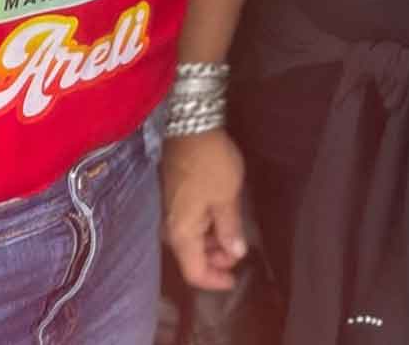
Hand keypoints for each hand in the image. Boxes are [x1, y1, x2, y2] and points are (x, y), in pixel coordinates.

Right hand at [162, 129, 247, 290]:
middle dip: (215, 261)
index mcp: (182, 233)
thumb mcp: (227, 196)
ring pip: (190, 241)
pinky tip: (221, 220)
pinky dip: (206, 229)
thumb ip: (230, 228)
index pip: (194, 272)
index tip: (234, 281)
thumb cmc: (211, 164)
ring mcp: (170, 213)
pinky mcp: (173, 199)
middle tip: (239, 253)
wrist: (190, 128)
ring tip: (234, 235)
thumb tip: (235, 254)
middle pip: (191, 258)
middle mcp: (170, 228)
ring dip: (212, 244)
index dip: (214, 281)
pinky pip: (189, 225)